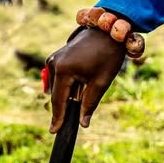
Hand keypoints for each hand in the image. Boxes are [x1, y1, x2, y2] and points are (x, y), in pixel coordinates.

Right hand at [46, 18, 140, 132]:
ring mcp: (54, 59)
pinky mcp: (57, 57)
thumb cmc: (108, 54)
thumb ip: (90, 104)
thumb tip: (83, 123)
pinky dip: (69, 85)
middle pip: (57, 95)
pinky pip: (60, 78)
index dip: (58, 117)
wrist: (109, 31)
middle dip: (66, 107)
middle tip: (74, 118)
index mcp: (63, 69)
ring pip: (58, 87)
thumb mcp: (101, 82)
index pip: (59, 100)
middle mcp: (54, 63)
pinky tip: (84, 80)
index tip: (54, 131)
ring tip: (89, 84)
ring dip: (69, 94)